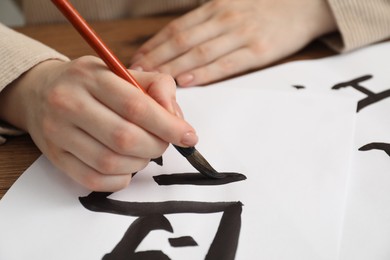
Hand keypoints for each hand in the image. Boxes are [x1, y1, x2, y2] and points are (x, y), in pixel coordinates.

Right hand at [0, 56, 196, 190]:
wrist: (41, 91)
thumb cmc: (92, 83)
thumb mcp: (123, 72)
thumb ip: (158, 87)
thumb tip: (176, 118)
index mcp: (91, 78)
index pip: (136, 106)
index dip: (168, 125)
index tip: (189, 136)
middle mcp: (69, 104)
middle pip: (125, 138)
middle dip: (156, 146)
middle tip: (164, 143)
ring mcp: (58, 133)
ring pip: (111, 162)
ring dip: (140, 163)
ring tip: (144, 152)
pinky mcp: (56, 158)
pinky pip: (94, 180)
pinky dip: (120, 179)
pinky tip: (127, 167)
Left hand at [130, 0, 336, 86]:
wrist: (304, 6)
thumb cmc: (262, 9)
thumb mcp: (230, 5)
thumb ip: (204, 21)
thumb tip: (175, 42)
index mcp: (214, 7)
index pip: (175, 28)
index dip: (153, 45)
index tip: (135, 61)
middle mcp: (223, 18)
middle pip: (181, 41)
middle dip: (155, 60)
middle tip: (135, 76)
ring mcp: (241, 34)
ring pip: (199, 53)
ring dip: (173, 69)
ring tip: (153, 82)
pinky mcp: (258, 51)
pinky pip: (226, 64)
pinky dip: (204, 73)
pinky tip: (187, 82)